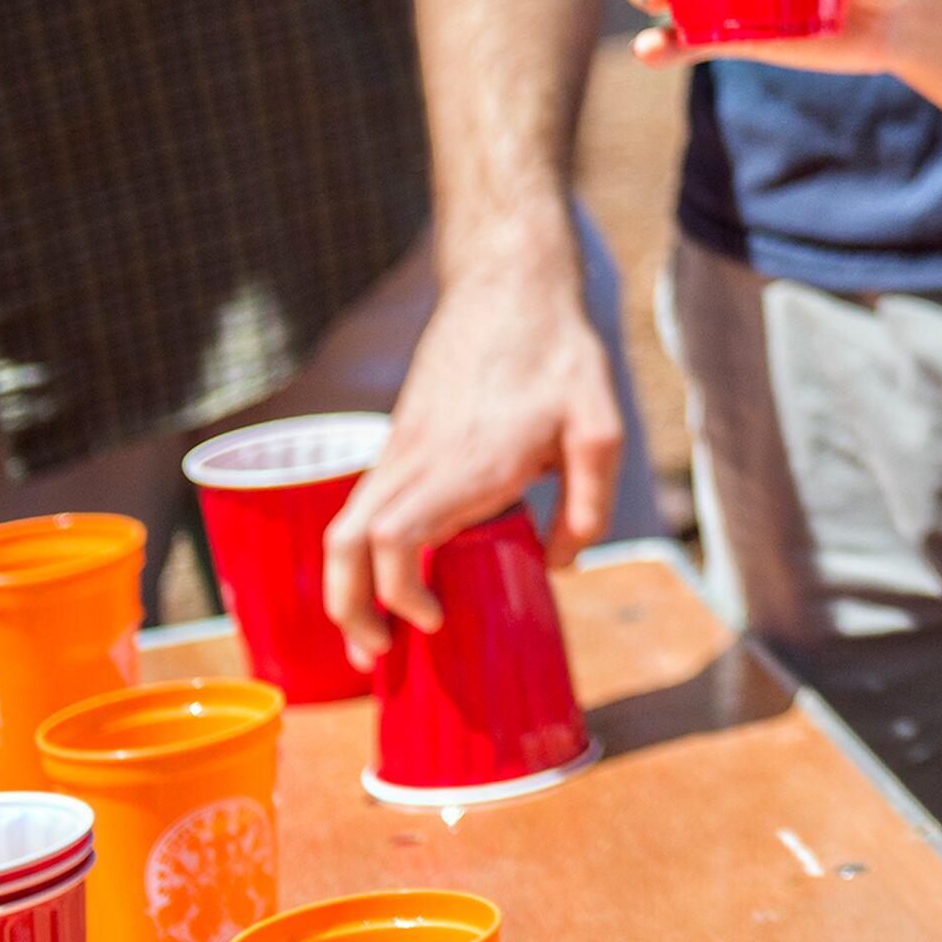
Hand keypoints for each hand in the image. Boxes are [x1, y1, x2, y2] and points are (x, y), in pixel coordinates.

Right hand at [320, 251, 621, 660]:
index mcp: (462, 462)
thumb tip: (561, 564)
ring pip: (341, 526)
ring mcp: (400, 447)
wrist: (509, 285)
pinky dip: (359, 553)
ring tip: (368, 637)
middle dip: (348, 609)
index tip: (435, 620)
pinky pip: (362, 505)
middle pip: (346, 544)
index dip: (398, 591)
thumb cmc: (558, 355)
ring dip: (343, 587)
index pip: (392, 538)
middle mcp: (416, 459)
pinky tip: (386, 577)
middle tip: (376, 657)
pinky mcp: (400, 437)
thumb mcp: (600, 428)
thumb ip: (589, 503)